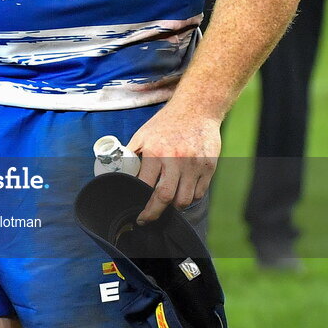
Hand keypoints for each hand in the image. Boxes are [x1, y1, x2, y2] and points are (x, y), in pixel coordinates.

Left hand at [126, 103, 220, 223]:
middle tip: (148, 219)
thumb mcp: (143, 134)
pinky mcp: (209, 166)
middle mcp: (176, 159)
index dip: (141, 205)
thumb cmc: (167, 123)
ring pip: (185, 199)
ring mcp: (194, 164)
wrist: (196, 109)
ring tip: (167, 203)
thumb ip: (132, 154)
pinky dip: (190, 197)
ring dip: (174, 206)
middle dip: (155, 214)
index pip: (146, 186)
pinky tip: (182, 192)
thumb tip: (118, 172)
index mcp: (156, 151)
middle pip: (166, 198)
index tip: (138, 215)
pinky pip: (199, 193)